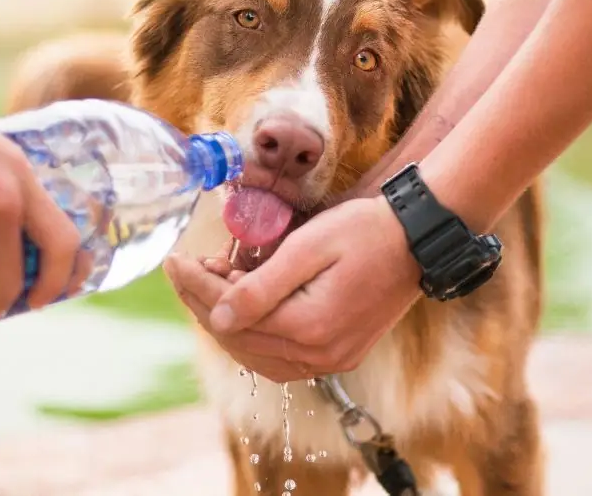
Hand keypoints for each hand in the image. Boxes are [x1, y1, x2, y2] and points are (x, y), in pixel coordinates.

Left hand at [165, 197, 421, 381]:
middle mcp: (320, 355)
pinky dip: (254, 336)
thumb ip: (261, 286)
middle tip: (187, 268)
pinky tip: (242, 309)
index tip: (174, 260)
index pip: (231, 315)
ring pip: (256, 355)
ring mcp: (332, 360)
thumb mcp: (309, 247)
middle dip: (204, 303)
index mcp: (310, 327)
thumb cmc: (365, 231)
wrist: (418, 240)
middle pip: (239, 339)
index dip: (196, 287)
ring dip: (226, 321)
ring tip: (212, 283)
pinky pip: (280, 358)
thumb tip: (217, 317)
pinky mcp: (339, 355)